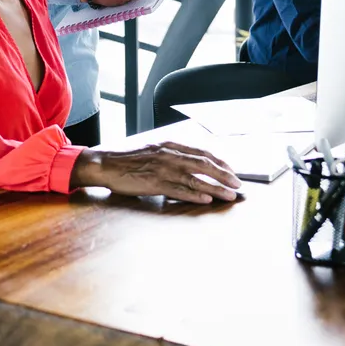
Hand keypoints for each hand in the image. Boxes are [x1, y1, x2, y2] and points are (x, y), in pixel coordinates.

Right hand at [70, 142, 241, 203]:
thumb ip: (171, 155)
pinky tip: (207, 199)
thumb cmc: (128, 160)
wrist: (106, 164)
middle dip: (224, 174)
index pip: (201, 152)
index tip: (231, 170)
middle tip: (238, 184)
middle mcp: (169, 155)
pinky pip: (179, 189)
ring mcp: (163, 169)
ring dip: (216, 187)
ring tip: (229, 194)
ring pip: (196, 178)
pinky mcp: (155, 183)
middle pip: (203, 164)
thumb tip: (189, 163)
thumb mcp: (153, 151)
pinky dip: (195, 194)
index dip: (219, 162)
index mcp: (170, 146)